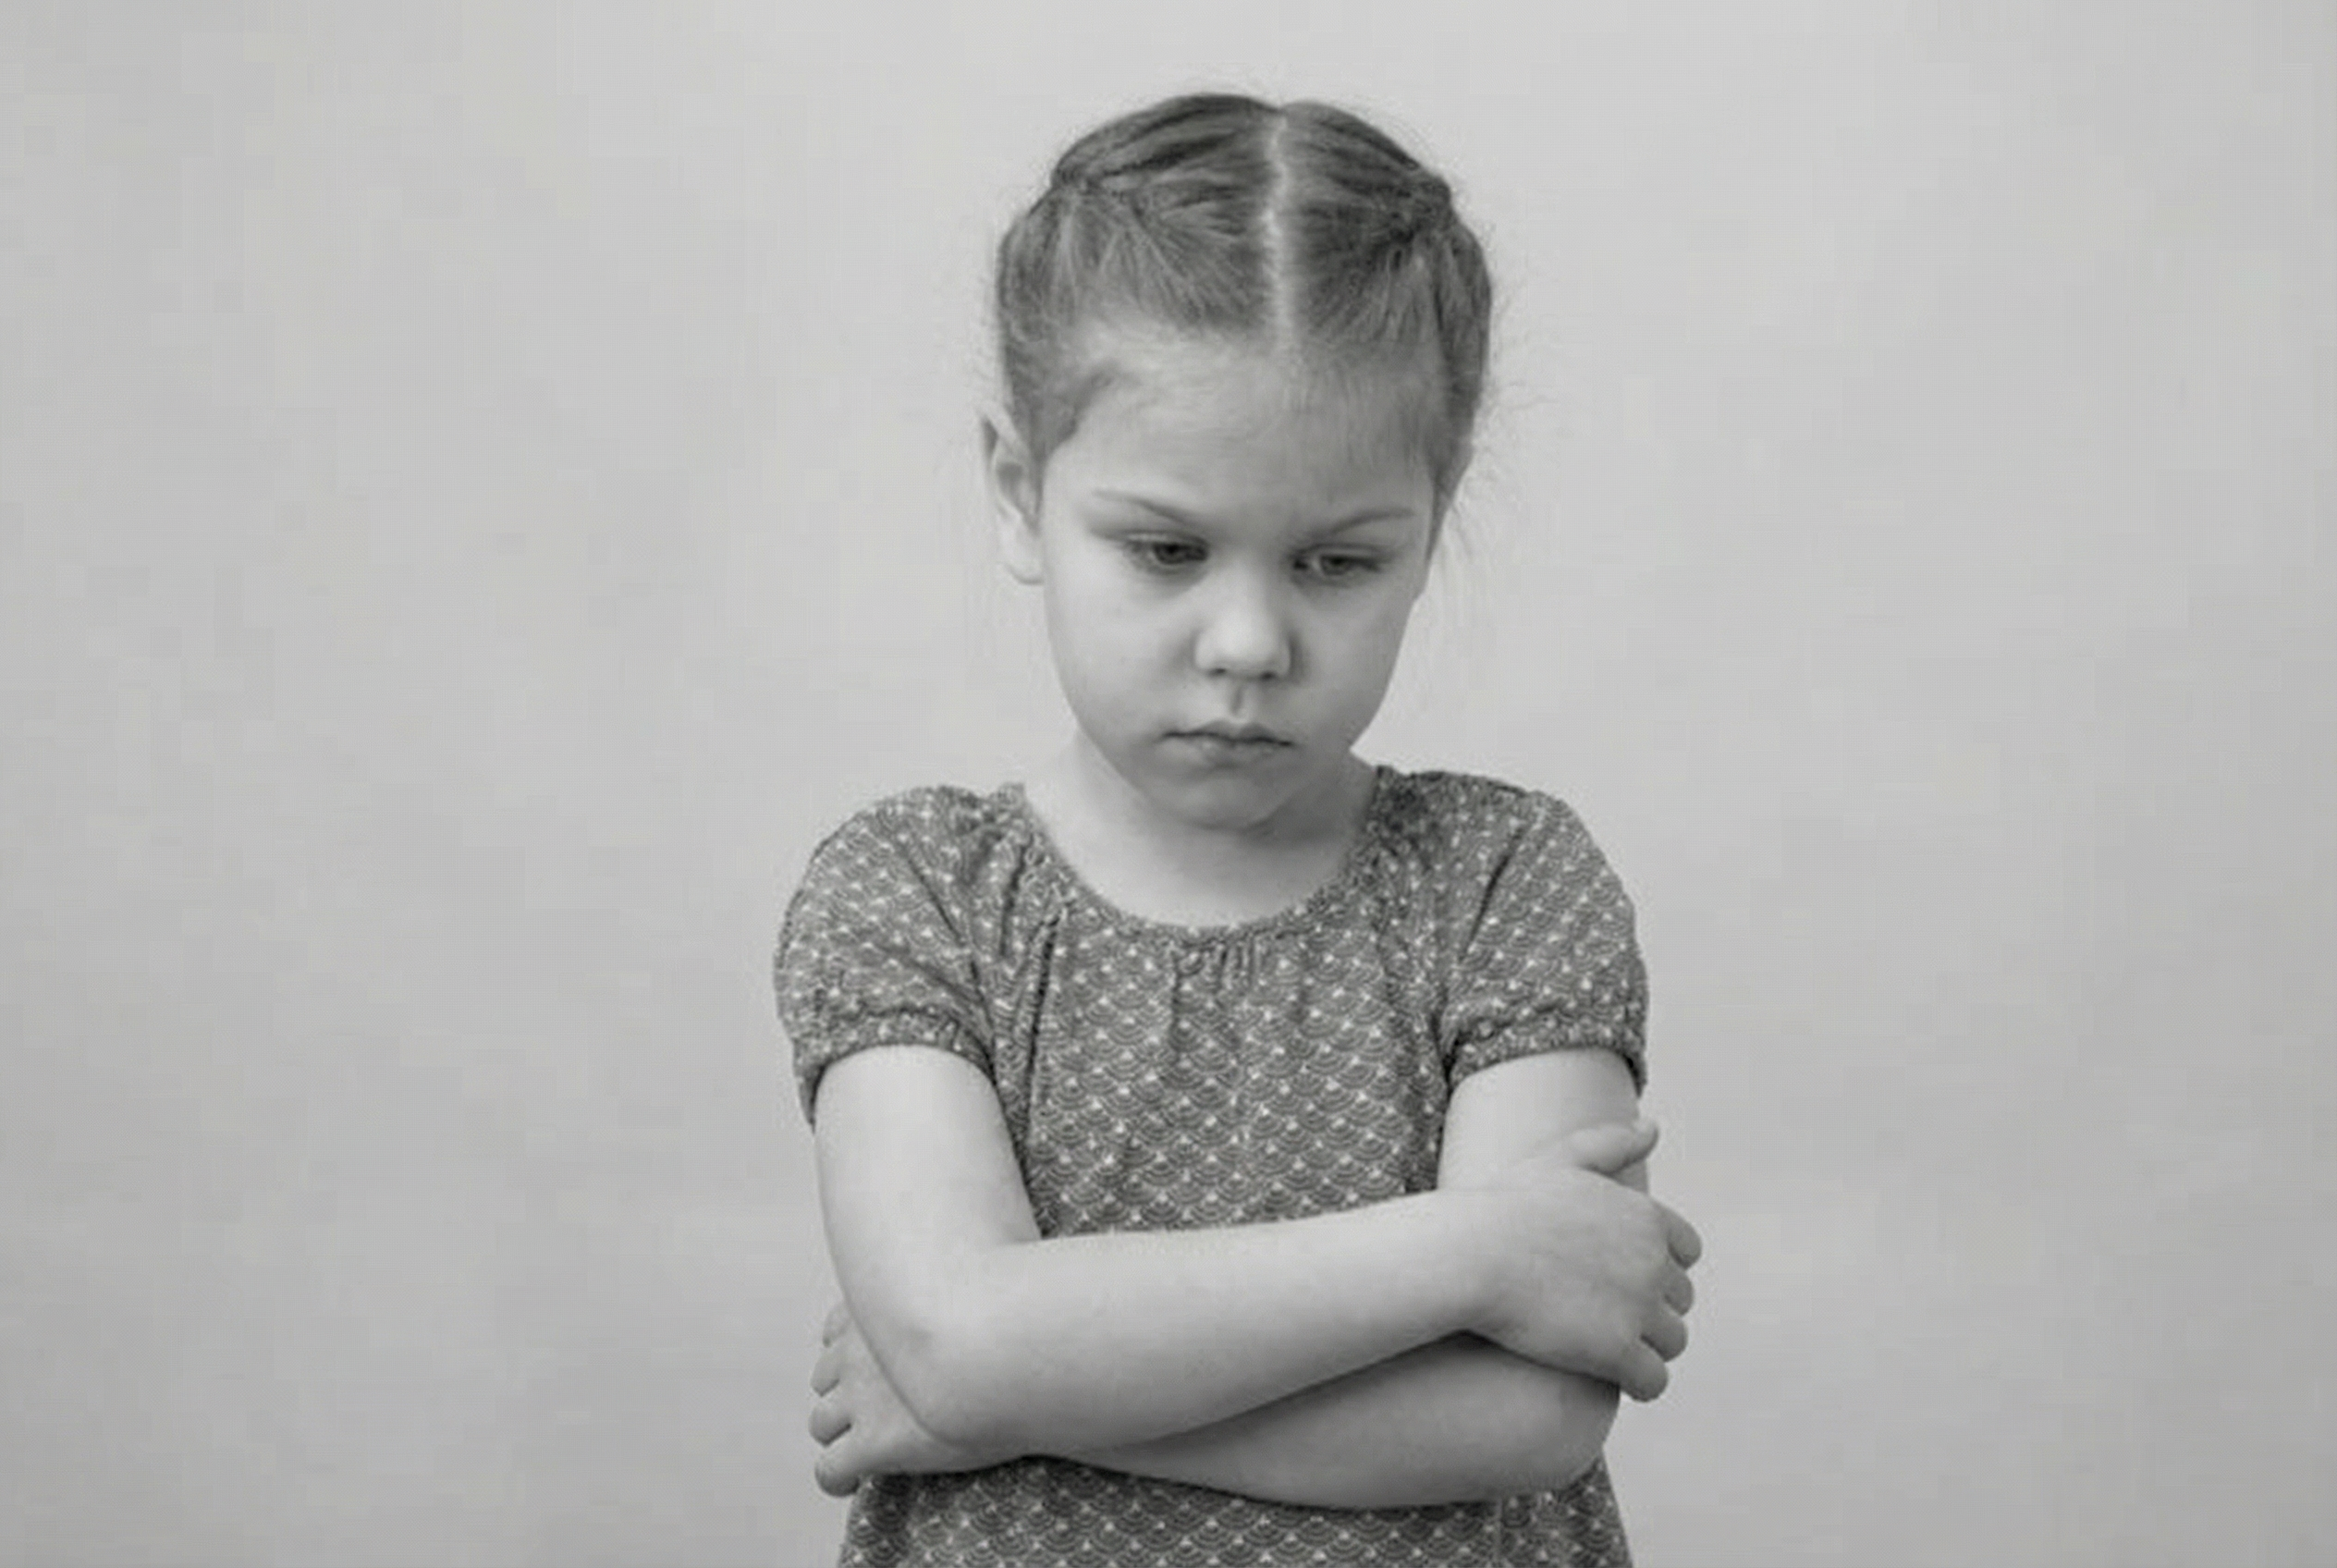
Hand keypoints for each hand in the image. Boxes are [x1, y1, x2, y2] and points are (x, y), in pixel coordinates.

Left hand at [808, 1303, 1010, 1495]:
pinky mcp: (873, 1442)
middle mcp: (861, 1349)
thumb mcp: (982, 1285)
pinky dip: (837, 1478)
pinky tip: (852, 1486)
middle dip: (845, 1393)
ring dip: (840, 1435)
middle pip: (825, 1375)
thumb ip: (967, 1288)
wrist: (1010, 1349)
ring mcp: (862, 1397)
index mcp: (882, 1305)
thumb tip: (1011, 1252)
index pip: (841, 1327)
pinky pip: (830, 1469)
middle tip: (878, 1411)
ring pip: (822, 1422)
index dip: (855, 1351)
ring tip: (863, 1450)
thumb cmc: (1018, 1317)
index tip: (882, 1365)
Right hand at [1467, 1121, 1701, 1400]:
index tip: (1621, 1279)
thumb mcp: (1558, 1160)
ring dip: (1648, 1349)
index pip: (1686, 1251)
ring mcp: (1639, 1308)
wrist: (1468, 1256)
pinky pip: (1652, 1380)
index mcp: (1646, 1216)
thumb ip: (1609, 1143)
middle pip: (1680, 1300)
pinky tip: (1611, 1379)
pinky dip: (1639, 1383)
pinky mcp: (1618, 1351)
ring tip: (1610, 1351)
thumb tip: (1653, 1127)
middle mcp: (1654, 1261)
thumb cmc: (1503, 1207)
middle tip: (1606, 1318)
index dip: (1658, 1268)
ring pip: (1672, 1342)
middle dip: (1652, 1310)